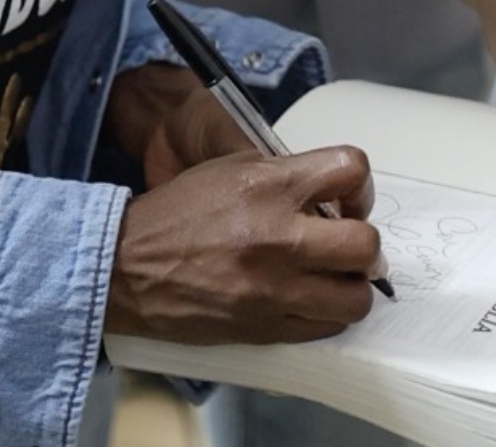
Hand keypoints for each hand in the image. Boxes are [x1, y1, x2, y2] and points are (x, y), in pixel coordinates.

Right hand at [104, 144, 380, 344]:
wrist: (128, 266)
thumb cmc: (180, 211)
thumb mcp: (232, 169)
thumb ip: (287, 176)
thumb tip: (332, 195)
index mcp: (271, 185)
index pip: (352, 171)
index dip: (360, 184)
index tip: (348, 197)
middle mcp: (279, 236)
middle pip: (366, 243)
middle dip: (366, 241)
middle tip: (349, 241)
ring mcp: (274, 286)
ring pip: (356, 297)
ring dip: (353, 284)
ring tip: (334, 275)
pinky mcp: (265, 326)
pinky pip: (325, 327)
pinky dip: (328, 312)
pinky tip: (311, 297)